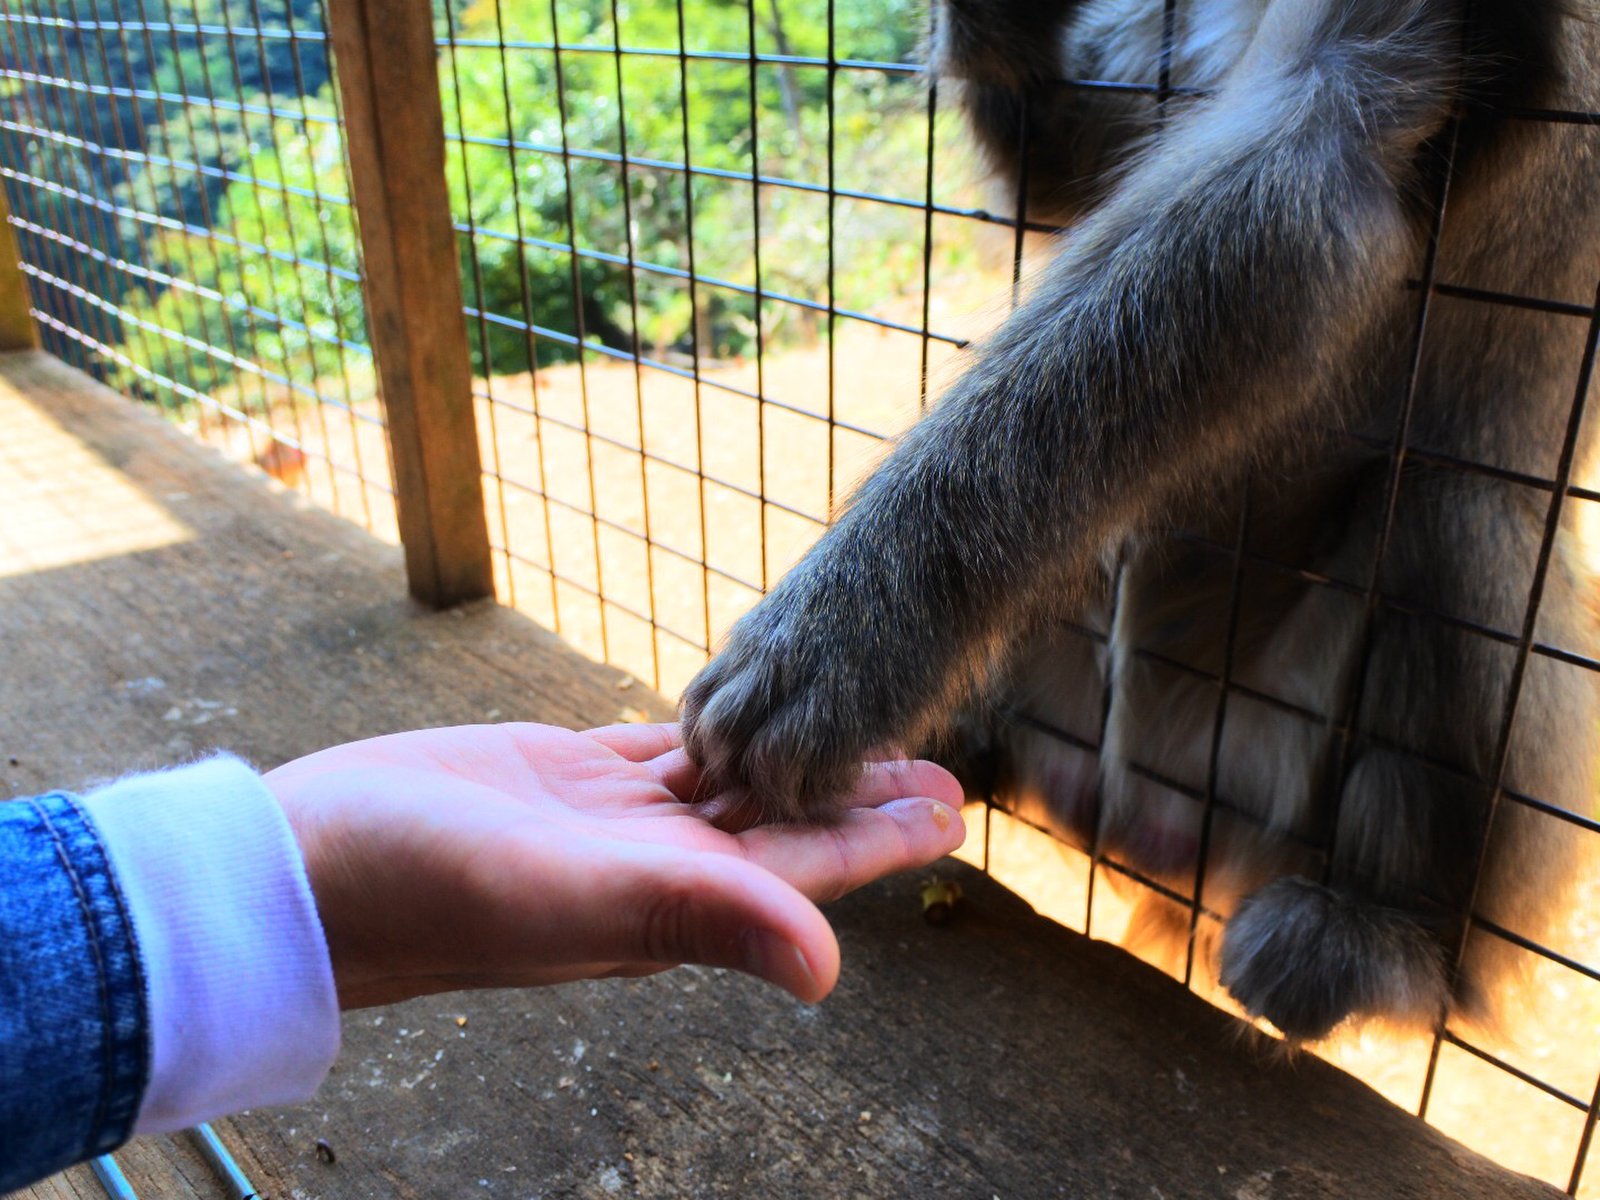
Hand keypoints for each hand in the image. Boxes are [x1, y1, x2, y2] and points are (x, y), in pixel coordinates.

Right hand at [264, 722, 963, 1008]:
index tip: (953, 808)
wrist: (311, 862)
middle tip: (935, 762)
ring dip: (796, 763)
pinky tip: (742, 720)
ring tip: (855, 734)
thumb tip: (828, 970)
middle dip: (857, 795)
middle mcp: (653, 867)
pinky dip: (711, 735)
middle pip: (783, 825)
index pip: (805, 867)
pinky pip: (659, 752)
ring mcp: (608, 822)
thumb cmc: (428, 889)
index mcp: (672, 901)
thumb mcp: (571, 899)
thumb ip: (698, 918)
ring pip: (730, 787)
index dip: (881, 837)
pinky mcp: (562, 776)